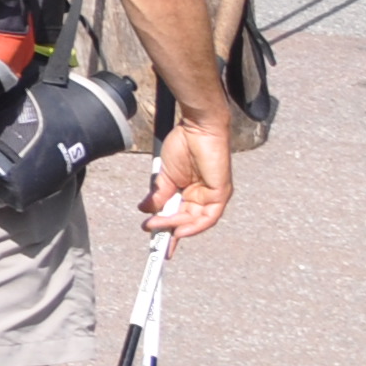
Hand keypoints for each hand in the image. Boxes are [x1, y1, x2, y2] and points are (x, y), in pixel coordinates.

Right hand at [145, 113, 232, 236]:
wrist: (197, 128)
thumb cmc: (183, 145)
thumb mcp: (165, 174)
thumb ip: (158, 194)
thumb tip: (145, 209)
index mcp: (191, 191)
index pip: (180, 214)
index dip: (167, 227)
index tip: (154, 237)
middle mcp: (203, 196)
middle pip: (187, 220)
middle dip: (168, 229)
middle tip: (151, 232)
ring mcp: (213, 196)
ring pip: (195, 220)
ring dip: (176, 226)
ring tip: (158, 227)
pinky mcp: (221, 193)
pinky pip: (209, 217)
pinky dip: (195, 226)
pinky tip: (180, 230)